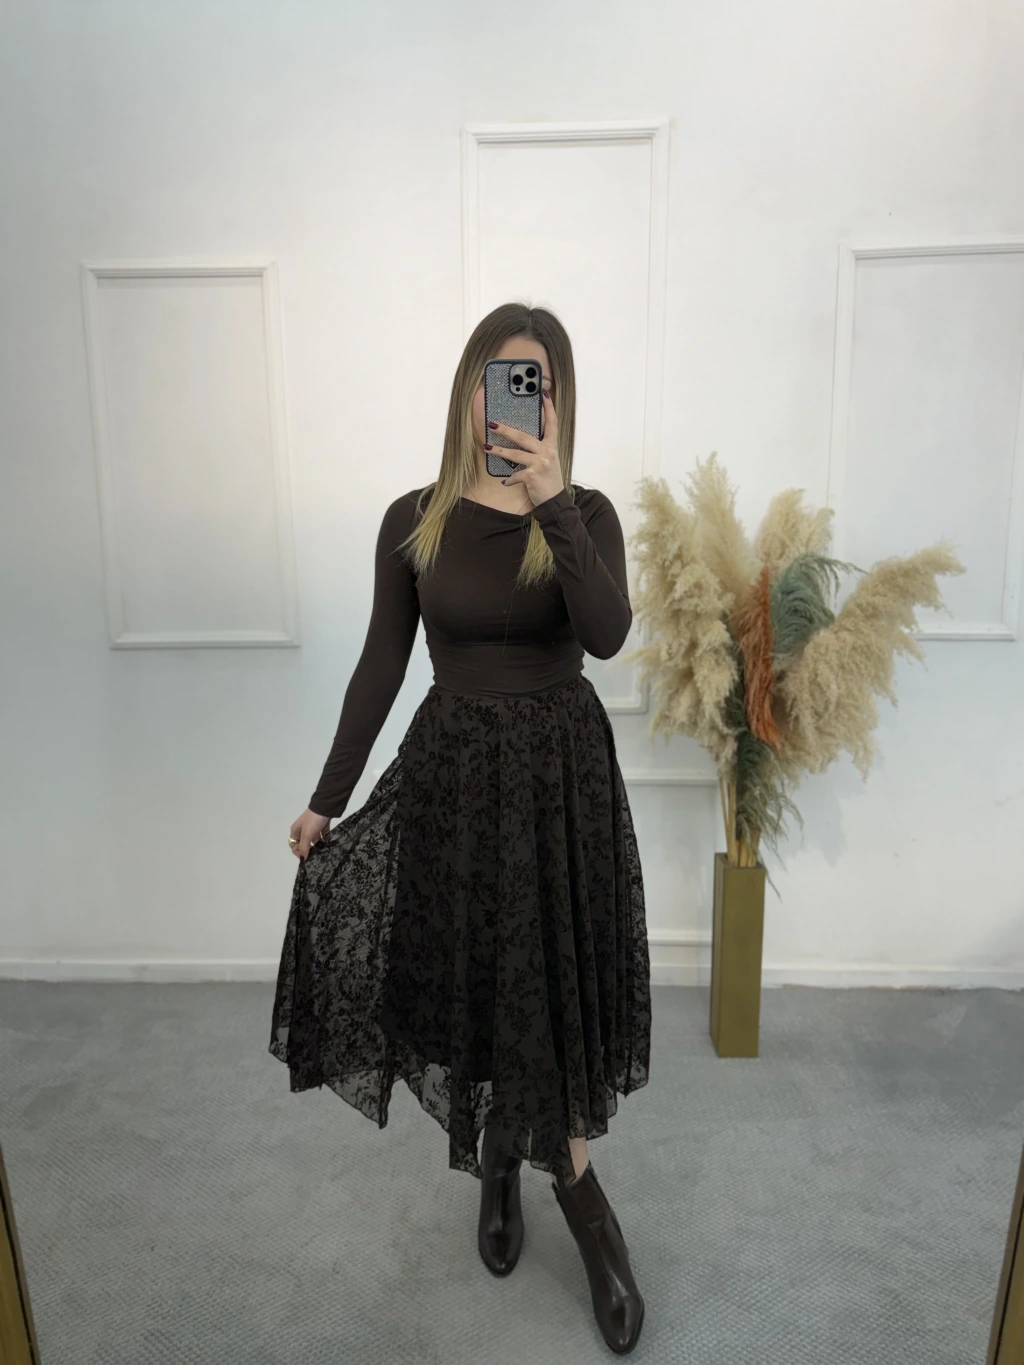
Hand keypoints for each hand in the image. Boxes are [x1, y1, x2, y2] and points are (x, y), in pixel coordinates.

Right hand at [290, 808, 329, 859]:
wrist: (326, 806)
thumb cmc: (313, 820)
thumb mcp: (307, 834)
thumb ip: (304, 847)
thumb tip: (303, 858)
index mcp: (296, 831)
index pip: (294, 846)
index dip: (299, 852)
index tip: (308, 857)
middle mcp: (303, 829)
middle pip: (304, 844)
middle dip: (310, 850)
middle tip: (317, 855)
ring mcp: (313, 827)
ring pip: (314, 840)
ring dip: (318, 846)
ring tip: (324, 852)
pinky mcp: (322, 825)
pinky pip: (323, 835)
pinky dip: (325, 840)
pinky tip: (329, 844)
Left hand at [485, 389, 563, 507]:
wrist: (555, 501)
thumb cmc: (548, 480)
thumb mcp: (548, 461)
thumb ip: (538, 450)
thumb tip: (518, 439)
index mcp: (551, 446)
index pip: (552, 423)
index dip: (549, 408)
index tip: (543, 394)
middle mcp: (547, 452)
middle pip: (523, 436)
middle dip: (505, 430)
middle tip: (492, 424)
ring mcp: (540, 464)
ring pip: (515, 454)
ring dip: (498, 451)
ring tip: (486, 447)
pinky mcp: (532, 476)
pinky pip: (515, 475)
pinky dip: (509, 479)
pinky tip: (505, 482)